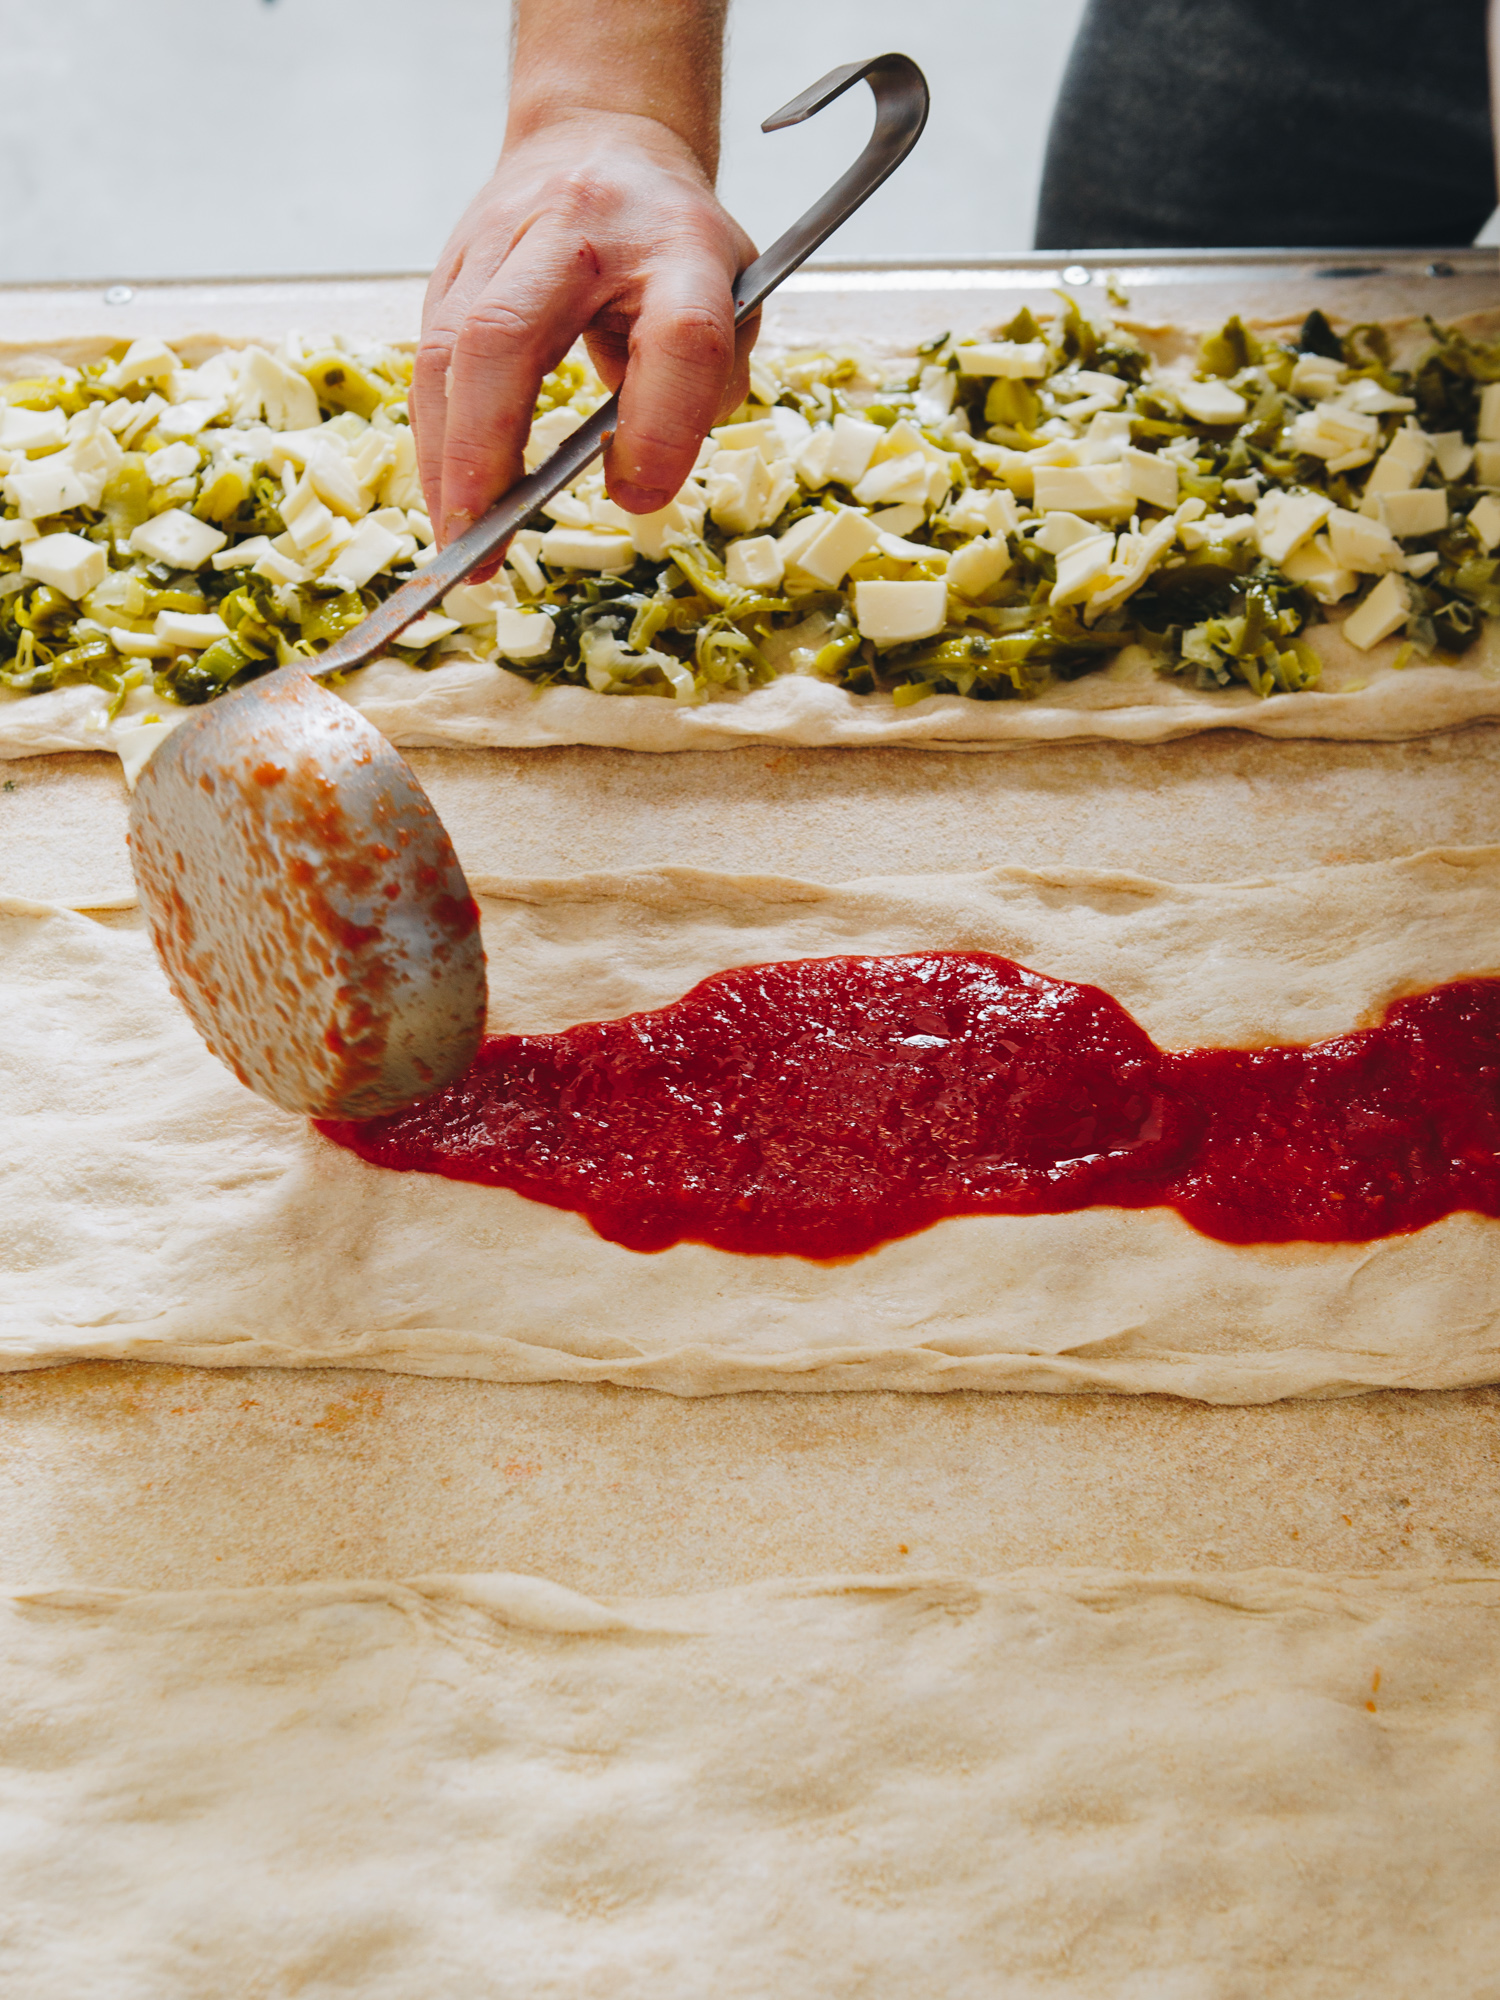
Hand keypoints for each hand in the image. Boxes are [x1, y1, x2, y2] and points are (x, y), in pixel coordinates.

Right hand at [414, 112, 758, 546]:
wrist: (600, 142)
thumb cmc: (672, 244)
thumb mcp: (731, 301)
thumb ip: (703, 386)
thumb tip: (634, 478)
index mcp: (678, 244)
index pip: (679, 336)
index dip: (660, 428)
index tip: (639, 495)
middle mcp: (580, 231)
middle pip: (506, 334)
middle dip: (487, 450)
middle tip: (487, 540)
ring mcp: (500, 241)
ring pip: (448, 351)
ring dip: (445, 459)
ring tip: (460, 542)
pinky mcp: (451, 267)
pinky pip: (428, 363)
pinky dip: (434, 442)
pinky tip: (448, 500)